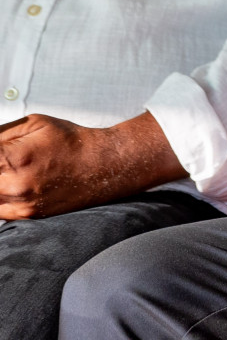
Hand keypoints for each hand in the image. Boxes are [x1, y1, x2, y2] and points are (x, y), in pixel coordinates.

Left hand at [0, 112, 178, 218]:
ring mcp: (21, 204)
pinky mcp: (28, 215)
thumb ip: (0, 133)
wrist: (104, 165)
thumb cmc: (71, 141)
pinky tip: (12, 185)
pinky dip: (2, 197)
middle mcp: (15, 185)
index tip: (1, 151)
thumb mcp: (34, 123)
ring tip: (9, 171)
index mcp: (14, 157)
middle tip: (6, 162)